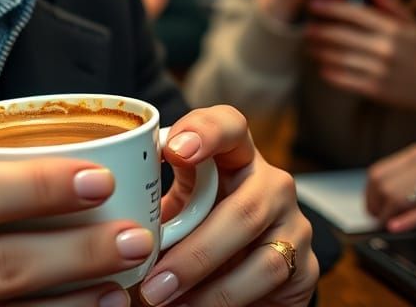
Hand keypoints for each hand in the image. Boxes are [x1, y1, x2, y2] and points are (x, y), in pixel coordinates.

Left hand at [137, 106, 317, 306]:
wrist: (243, 274)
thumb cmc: (197, 225)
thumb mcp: (177, 206)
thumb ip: (155, 198)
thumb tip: (110, 213)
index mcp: (235, 154)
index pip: (229, 125)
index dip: (204, 131)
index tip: (172, 151)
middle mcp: (270, 182)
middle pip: (243, 207)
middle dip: (194, 251)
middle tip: (152, 280)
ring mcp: (293, 223)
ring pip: (260, 256)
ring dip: (206, 282)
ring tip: (162, 298)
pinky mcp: (305, 266)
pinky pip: (270, 281)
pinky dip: (226, 298)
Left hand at [305, 0, 415, 122]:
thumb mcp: (413, 26)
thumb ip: (392, 5)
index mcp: (393, 30)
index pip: (354, 13)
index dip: (330, 6)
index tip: (312, 3)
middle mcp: (385, 49)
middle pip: (340, 35)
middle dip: (318, 30)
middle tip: (306, 27)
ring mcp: (379, 70)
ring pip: (338, 57)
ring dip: (319, 50)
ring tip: (309, 45)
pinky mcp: (374, 89)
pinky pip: (343, 78)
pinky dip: (328, 71)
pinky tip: (321, 66)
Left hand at [366, 143, 415, 231]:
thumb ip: (406, 174)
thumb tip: (378, 195)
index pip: (378, 173)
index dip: (369, 194)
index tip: (370, 207)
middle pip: (385, 187)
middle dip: (376, 207)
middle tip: (378, 220)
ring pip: (400, 198)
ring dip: (388, 215)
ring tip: (387, 225)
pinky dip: (407, 221)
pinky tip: (396, 227)